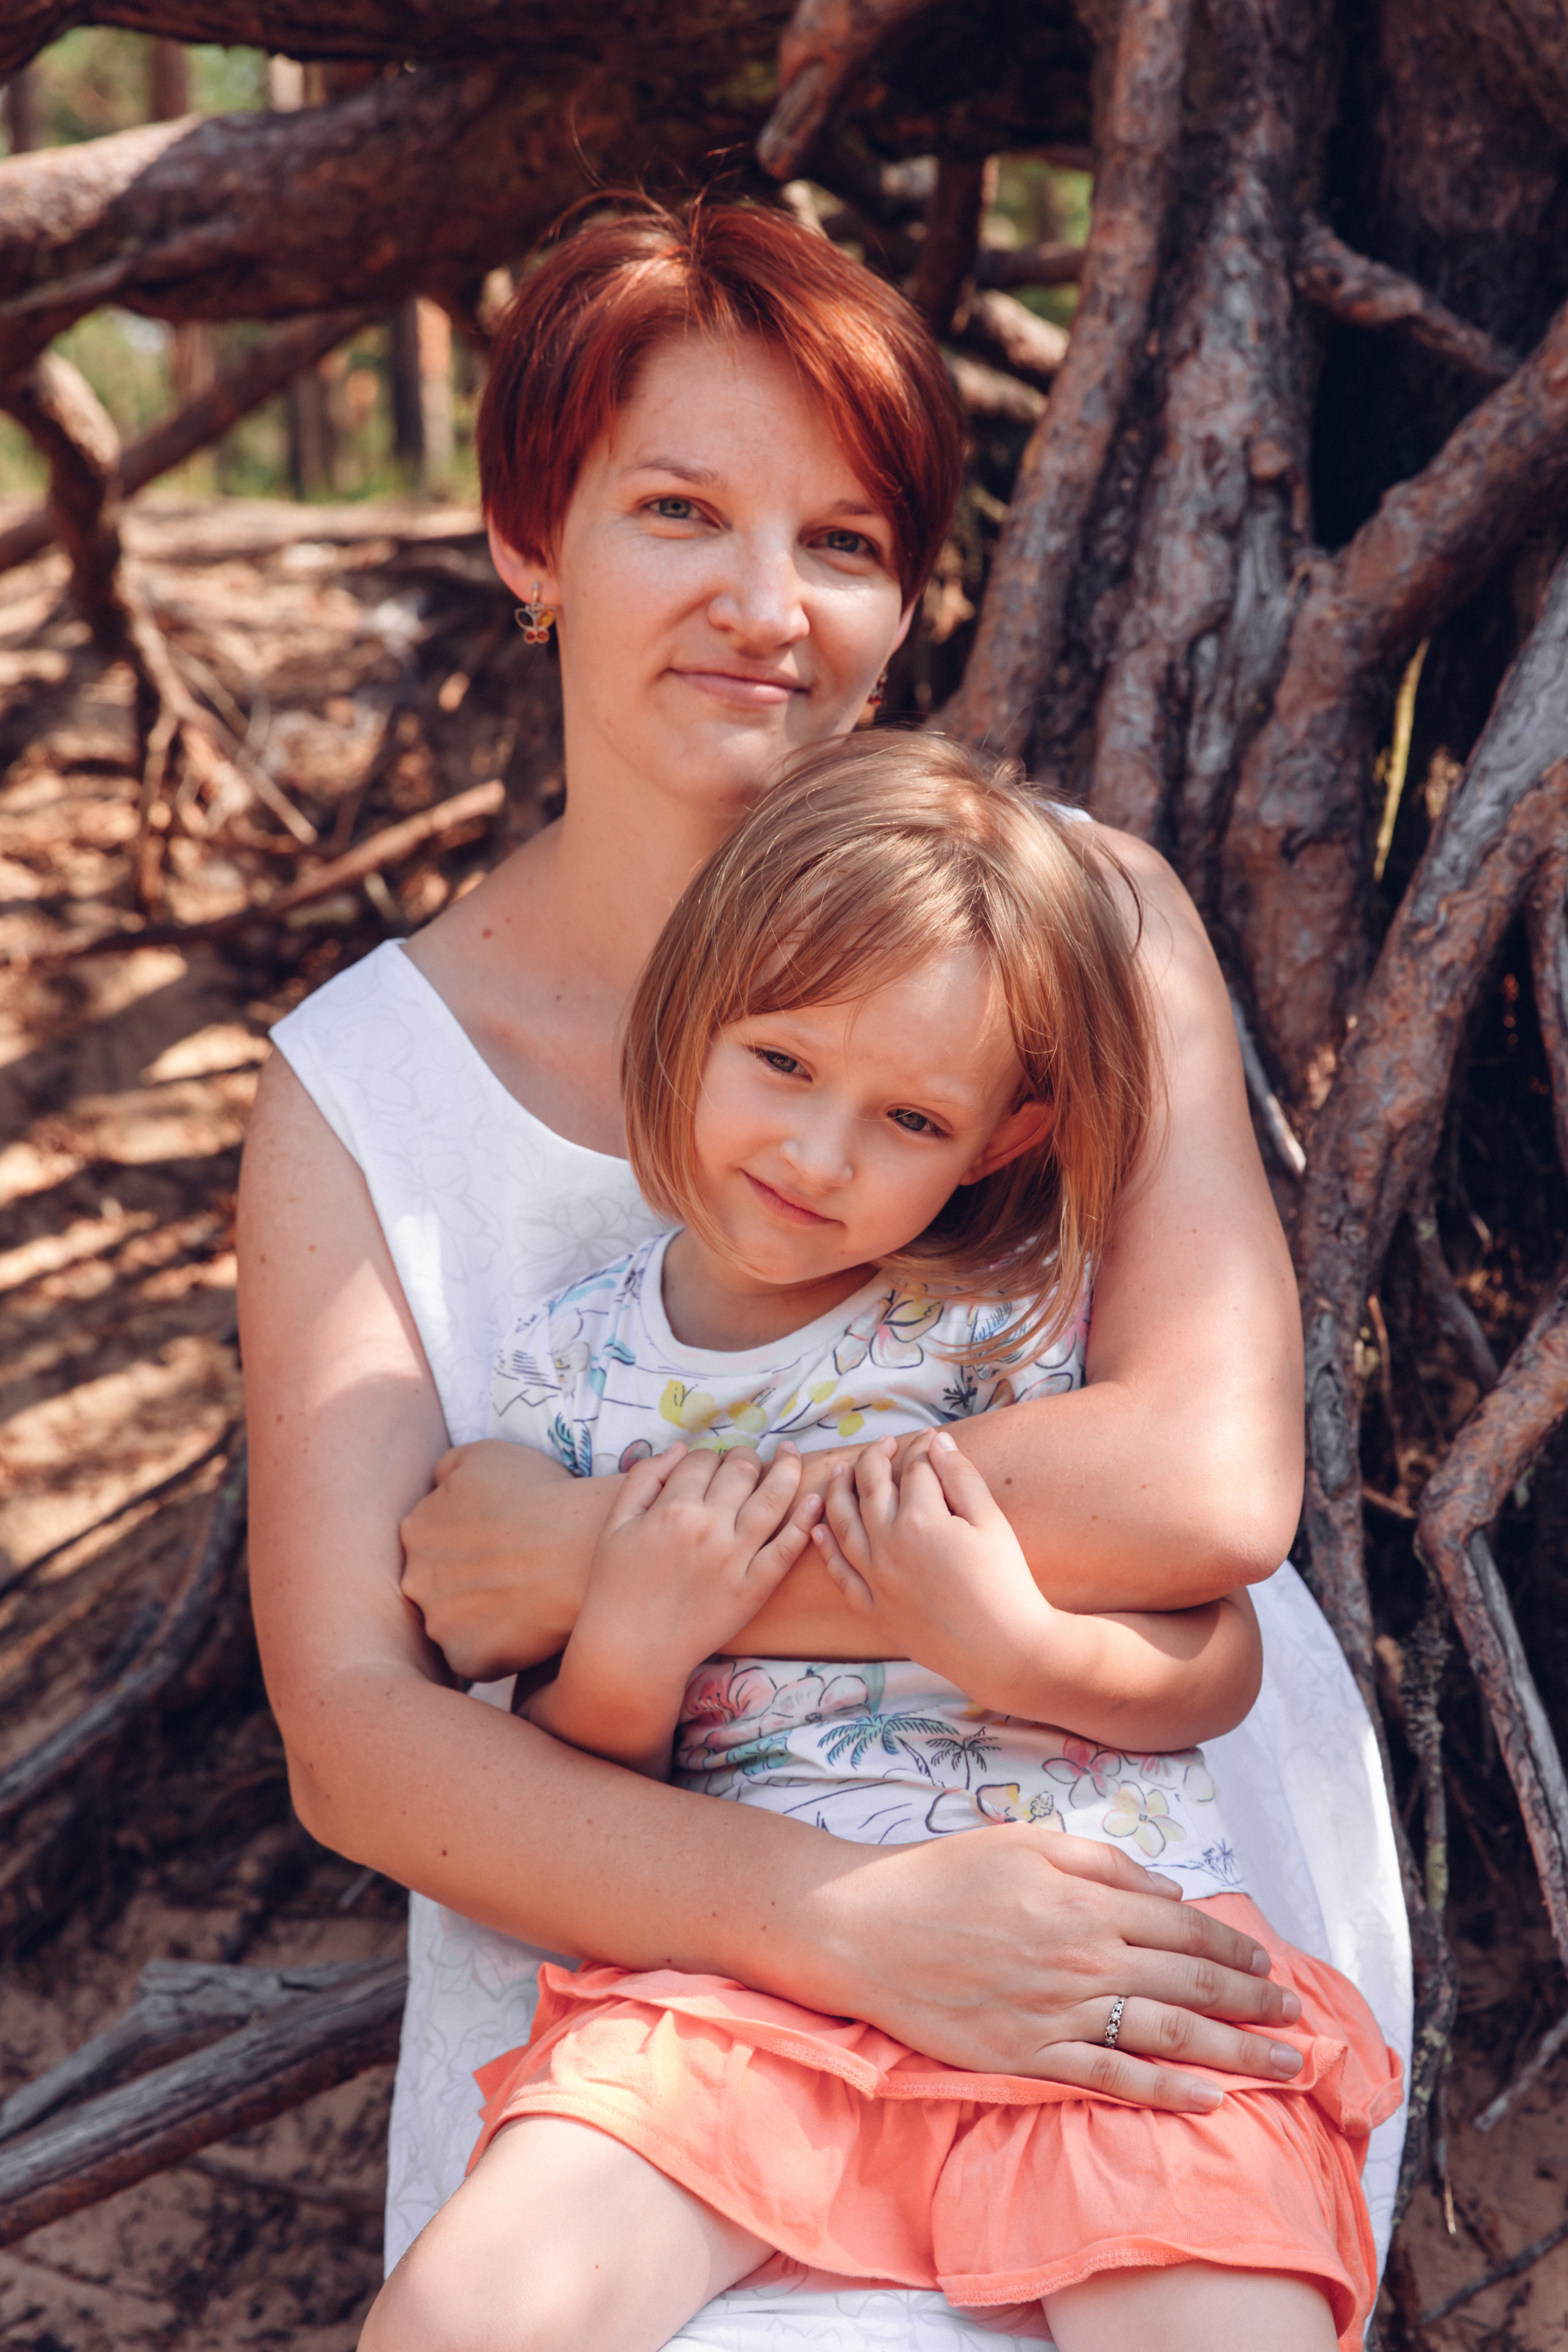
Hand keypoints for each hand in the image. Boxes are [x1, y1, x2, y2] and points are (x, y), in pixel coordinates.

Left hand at [399, 1439, 608, 1679]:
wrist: (578, 1546)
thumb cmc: (539, 1493)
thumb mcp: (484, 1455)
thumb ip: (446, 1468)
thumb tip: (435, 1486)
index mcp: (416, 1529)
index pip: (433, 1539)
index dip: (470, 1539)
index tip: (502, 1539)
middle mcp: (415, 1579)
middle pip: (437, 1584)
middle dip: (468, 1579)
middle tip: (514, 1570)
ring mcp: (438, 1623)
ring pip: (455, 1623)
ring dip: (482, 1615)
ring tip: (526, 1598)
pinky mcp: (466, 1659)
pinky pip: (478, 1657)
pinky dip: (500, 1647)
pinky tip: (529, 1626)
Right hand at [573, 1442, 818, 1686]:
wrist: (631, 1650)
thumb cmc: (616, 1587)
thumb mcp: (616, 1524)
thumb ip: (644, 1478)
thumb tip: (680, 1448)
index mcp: (672, 1509)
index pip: (702, 1460)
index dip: (706, 1456)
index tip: (707, 1465)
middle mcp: (709, 1527)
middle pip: (741, 1471)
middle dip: (744, 1457)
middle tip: (745, 1460)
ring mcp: (736, 1558)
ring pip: (773, 1499)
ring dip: (786, 1470)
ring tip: (791, 1456)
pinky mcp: (755, 1588)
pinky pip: (787, 1548)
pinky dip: (804, 1521)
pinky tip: (814, 1500)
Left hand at [811, 1432, 1049, 1704]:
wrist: (1001, 1650)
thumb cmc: (1004, 1583)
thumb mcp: (991, 1522)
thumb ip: (961, 1477)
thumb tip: (936, 1442)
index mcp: (920, 1519)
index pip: (913, 1469)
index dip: (922, 1448)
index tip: (929, 1438)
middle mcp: (887, 1545)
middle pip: (870, 1488)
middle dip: (875, 1458)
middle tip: (884, 1445)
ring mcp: (874, 1579)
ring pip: (843, 1524)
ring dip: (838, 1492)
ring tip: (840, 1472)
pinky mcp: (872, 1609)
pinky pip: (839, 1572)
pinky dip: (826, 1547)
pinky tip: (820, 1529)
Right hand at [812, 1825, 1307, 2110]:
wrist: (865, 1927)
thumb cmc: (943, 1875)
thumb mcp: (1026, 1841)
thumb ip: (1103, 1864)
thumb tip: (1167, 1891)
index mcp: (1087, 1902)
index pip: (1182, 1930)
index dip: (1232, 1950)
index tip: (1267, 1965)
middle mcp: (1085, 1959)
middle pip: (1189, 1987)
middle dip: (1252, 2005)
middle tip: (1296, 2020)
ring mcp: (1059, 2014)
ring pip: (1166, 2037)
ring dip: (1234, 2053)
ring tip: (1282, 2067)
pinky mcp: (1028, 2057)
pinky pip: (1110, 2082)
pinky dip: (1164, 2095)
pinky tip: (1207, 2103)